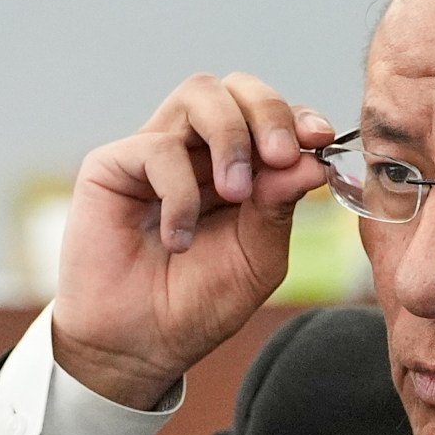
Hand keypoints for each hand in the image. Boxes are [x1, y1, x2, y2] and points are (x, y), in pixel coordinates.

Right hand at [51, 73, 336, 410]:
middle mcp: (198, 149)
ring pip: (200, 95)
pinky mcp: (113, 164)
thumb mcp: (257, 259)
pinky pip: (158, 147)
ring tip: (235, 194)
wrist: (138, 345)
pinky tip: (178, 239)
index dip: (298, 117)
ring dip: (229, 137)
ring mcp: (155, 151)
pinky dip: (180, 193)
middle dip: (268, 113)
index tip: (320, 138)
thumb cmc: (197, 303)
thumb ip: (280, 208)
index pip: (272, 117)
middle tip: (281, 155)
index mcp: (240, 167)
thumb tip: (311, 162)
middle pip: (237, 89)